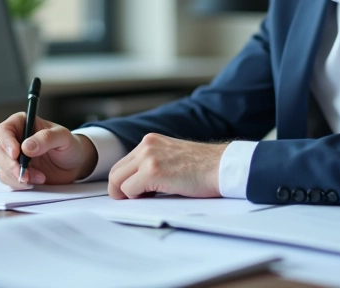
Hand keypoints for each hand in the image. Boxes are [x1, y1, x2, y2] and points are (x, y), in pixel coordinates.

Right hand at [0, 113, 98, 188]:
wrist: (74, 164)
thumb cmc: (69, 145)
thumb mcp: (63, 137)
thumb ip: (46, 138)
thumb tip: (26, 146)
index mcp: (22, 124)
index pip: (4, 130)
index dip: (6, 142)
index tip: (16, 153)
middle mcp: (15, 139)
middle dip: (9, 164)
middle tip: (24, 173)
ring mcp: (14, 157)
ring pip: (2, 167)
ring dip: (17, 176)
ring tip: (40, 177)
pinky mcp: (16, 172)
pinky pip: (8, 179)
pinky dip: (20, 183)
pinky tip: (36, 181)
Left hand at [108, 133, 226, 198]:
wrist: (223, 167)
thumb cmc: (205, 168)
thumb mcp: (173, 156)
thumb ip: (154, 162)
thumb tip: (136, 183)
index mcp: (151, 141)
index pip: (123, 163)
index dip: (125, 181)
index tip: (133, 192)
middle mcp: (147, 145)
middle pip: (116, 172)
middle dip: (121, 190)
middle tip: (136, 200)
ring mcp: (148, 157)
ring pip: (118, 181)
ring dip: (129, 195)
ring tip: (148, 198)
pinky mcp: (153, 172)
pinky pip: (129, 190)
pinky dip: (137, 198)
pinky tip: (155, 197)